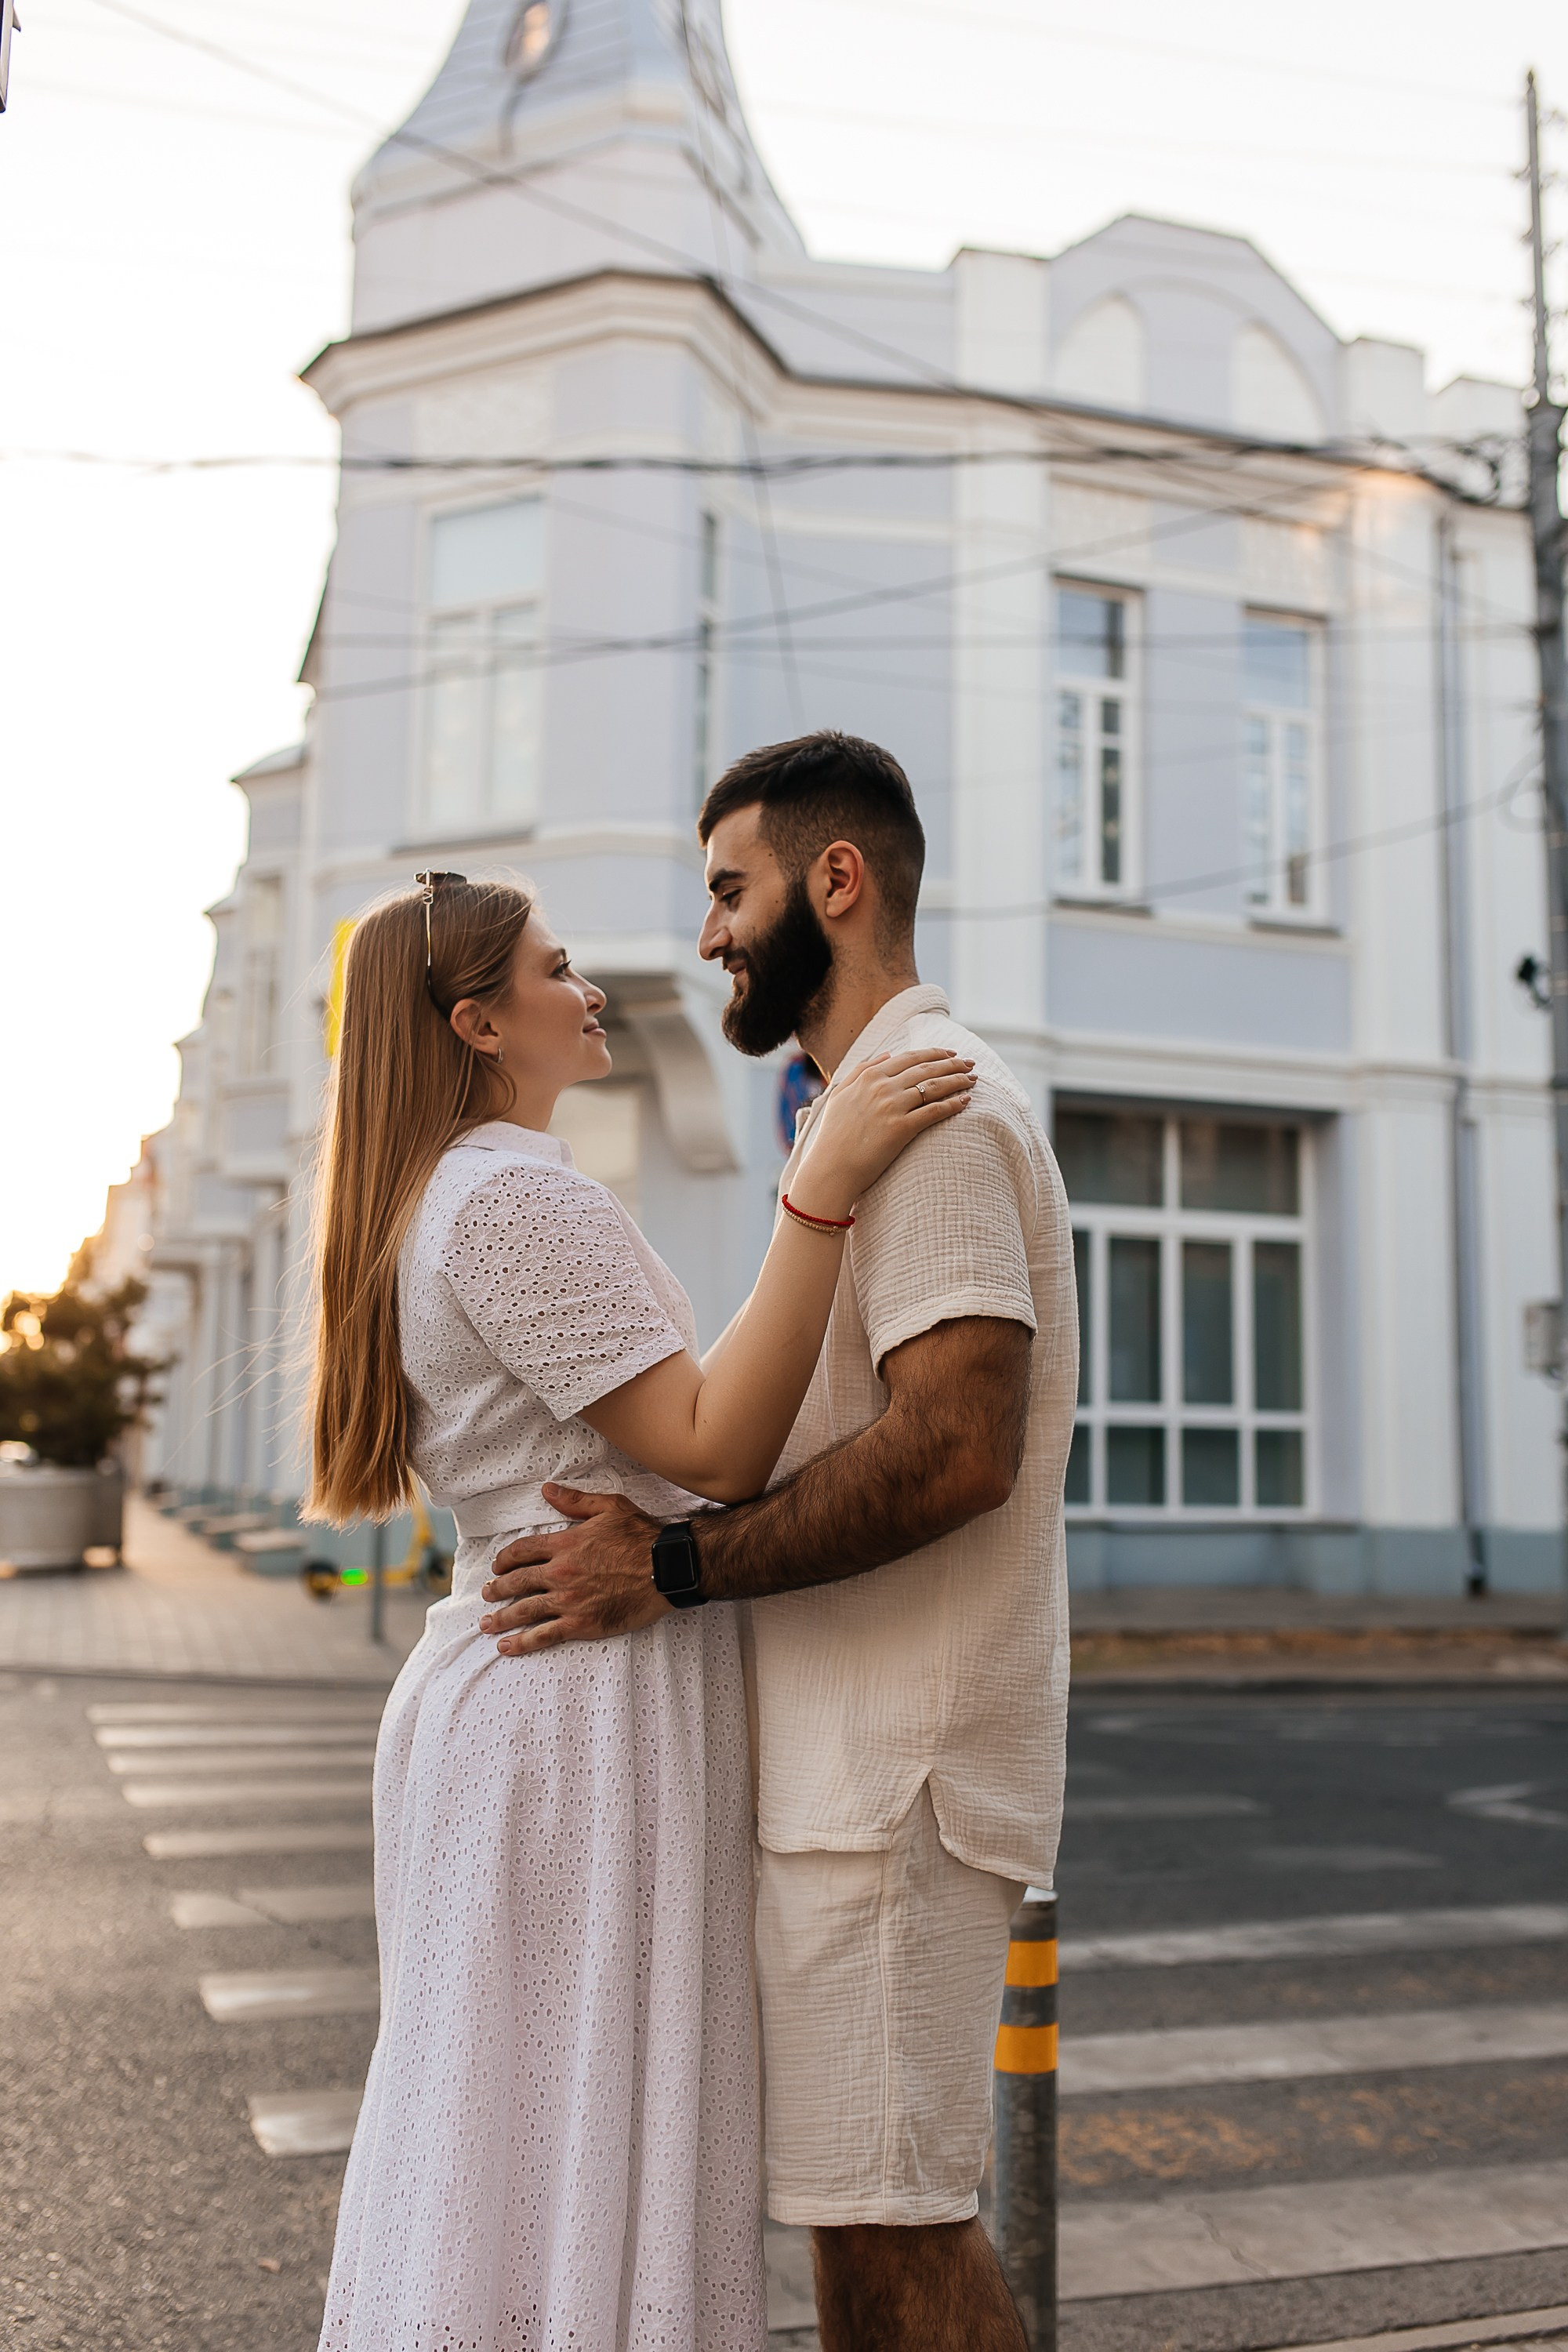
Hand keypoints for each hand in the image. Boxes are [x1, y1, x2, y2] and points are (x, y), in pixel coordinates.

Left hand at [479, 1485, 669, 1652]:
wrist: (667, 1568)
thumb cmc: (642, 1536)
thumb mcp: (610, 1507)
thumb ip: (575, 1501)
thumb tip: (548, 1490)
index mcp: (566, 1544)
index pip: (523, 1551)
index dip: (506, 1559)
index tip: (497, 1566)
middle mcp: (561, 1573)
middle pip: (517, 1582)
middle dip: (497, 1589)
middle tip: (487, 1595)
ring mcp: (569, 1600)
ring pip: (524, 1610)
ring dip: (501, 1618)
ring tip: (487, 1624)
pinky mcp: (581, 1624)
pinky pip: (543, 1635)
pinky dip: (522, 1643)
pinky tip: (507, 1647)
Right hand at [792, 1048, 974, 1218]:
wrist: (831, 1168)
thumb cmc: (833, 1135)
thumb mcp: (840, 1094)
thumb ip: (861, 1069)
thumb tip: (887, 1054)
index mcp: (869, 1076)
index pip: (910, 1057)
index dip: (935, 1053)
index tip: (951, 1054)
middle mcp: (882, 1087)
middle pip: (927, 1069)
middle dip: (953, 1064)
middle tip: (971, 1063)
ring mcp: (893, 1107)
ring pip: (934, 1087)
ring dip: (958, 1080)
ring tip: (973, 1080)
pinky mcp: (902, 1129)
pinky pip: (934, 1111)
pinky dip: (953, 1104)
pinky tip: (966, 1101)